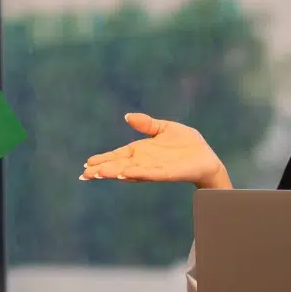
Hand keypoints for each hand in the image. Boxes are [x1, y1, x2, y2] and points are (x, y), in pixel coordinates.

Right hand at [82, 113, 231, 189]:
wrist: (206, 157)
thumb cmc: (186, 144)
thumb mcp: (164, 128)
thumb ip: (146, 124)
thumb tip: (127, 116)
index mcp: (141, 151)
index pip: (117, 155)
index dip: (103, 159)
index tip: (87, 164)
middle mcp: (144, 161)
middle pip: (118, 166)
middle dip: (102, 170)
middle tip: (84, 175)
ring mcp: (153, 168)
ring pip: (130, 171)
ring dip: (114, 173)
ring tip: (99, 174)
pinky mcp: (166, 173)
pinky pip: (149, 173)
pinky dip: (136, 173)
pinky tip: (124, 174)